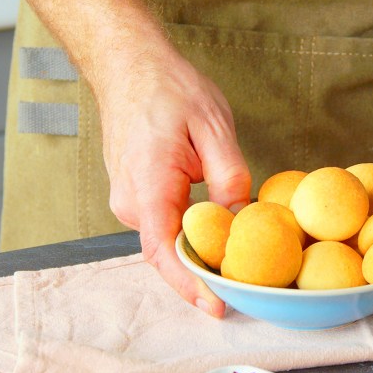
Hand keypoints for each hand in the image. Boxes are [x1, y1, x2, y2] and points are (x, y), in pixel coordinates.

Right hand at [99, 42, 250, 317]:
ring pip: (166, 239)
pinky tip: (217, 235)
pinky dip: (189, 235)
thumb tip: (240, 219)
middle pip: (167, 252)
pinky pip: (163, 225)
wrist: (130, 66)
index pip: (164, 250)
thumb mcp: (213, 127)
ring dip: (197, 254)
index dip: (189, 284)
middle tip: (244, 288)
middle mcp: (130, 202)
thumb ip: (229, 177)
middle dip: (202, 275)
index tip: (215, 306)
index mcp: (148, 185)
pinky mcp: (135, 195)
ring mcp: (128, 200)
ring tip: (236, 264)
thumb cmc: (168, 90)